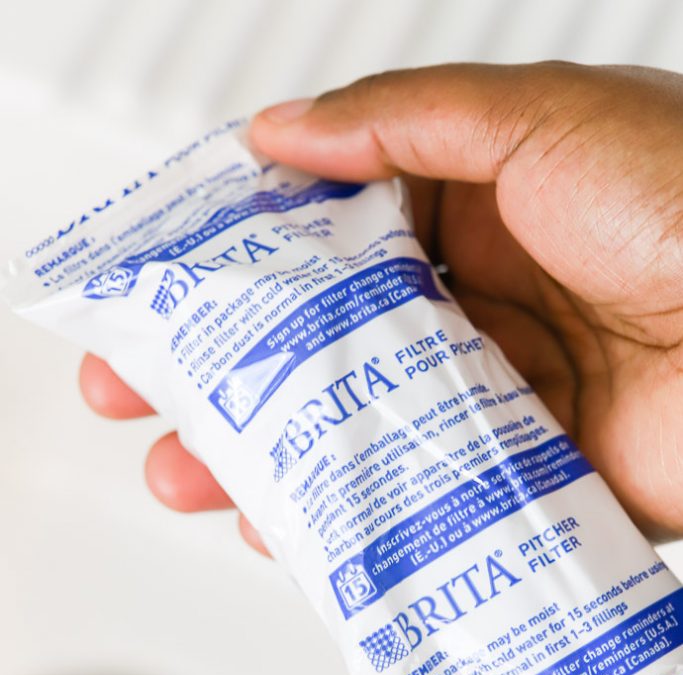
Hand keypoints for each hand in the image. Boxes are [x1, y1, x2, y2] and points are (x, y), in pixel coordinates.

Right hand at [80, 62, 682, 541]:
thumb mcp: (543, 120)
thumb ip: (405, 123)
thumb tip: (281, 135)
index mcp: (479, 211)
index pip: (328, 239)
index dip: (239, 262)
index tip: (166, 287)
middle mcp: (482, 308)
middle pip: (324, 346)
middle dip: (225, 373)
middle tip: (143, 393)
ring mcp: (498, 399)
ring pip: (357, 429)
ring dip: (267, 454)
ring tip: (189, 471)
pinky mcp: (523, 479)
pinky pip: (418, 498)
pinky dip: (350, 514)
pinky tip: (287, 524)